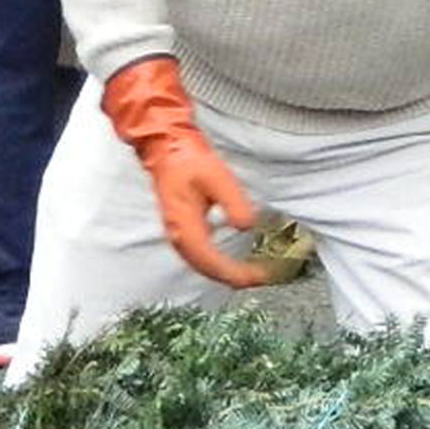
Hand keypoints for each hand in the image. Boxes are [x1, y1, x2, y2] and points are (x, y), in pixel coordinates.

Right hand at [101, 56, 270, 288]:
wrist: (167, 150)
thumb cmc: (189, 161)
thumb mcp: (218, 177)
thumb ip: (234, 203)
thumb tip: (248, 227)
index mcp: (184, 224)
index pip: (209, 261)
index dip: (234, 273)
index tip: (257, 276)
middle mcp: (178, 235)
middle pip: (205, 269)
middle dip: (233, 278)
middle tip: (262, 277)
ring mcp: (178, 234)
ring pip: (202, 265)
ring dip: (226, 273)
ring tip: (252, 274)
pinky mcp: (183, 231)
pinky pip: (200, 256)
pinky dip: (218, 264)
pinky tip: (234, 263)